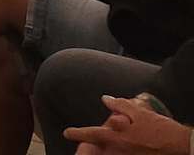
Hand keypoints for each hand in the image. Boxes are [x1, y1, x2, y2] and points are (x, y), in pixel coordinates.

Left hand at [66, 95, 192, 154]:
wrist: (181, 145)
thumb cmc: (161, 129)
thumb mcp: (140, 113)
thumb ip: (120, 105)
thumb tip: (105, 99)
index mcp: (118, 136)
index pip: (92, 134)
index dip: (77, 133)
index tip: (67, 132)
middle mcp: (119, 148)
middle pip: (100, 145)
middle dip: (96, 140)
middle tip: (99, 133)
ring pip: (110, 151)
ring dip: (110, 145)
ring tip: (118, 139)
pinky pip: (122, 154)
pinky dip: (120, 149)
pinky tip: (129, 144)